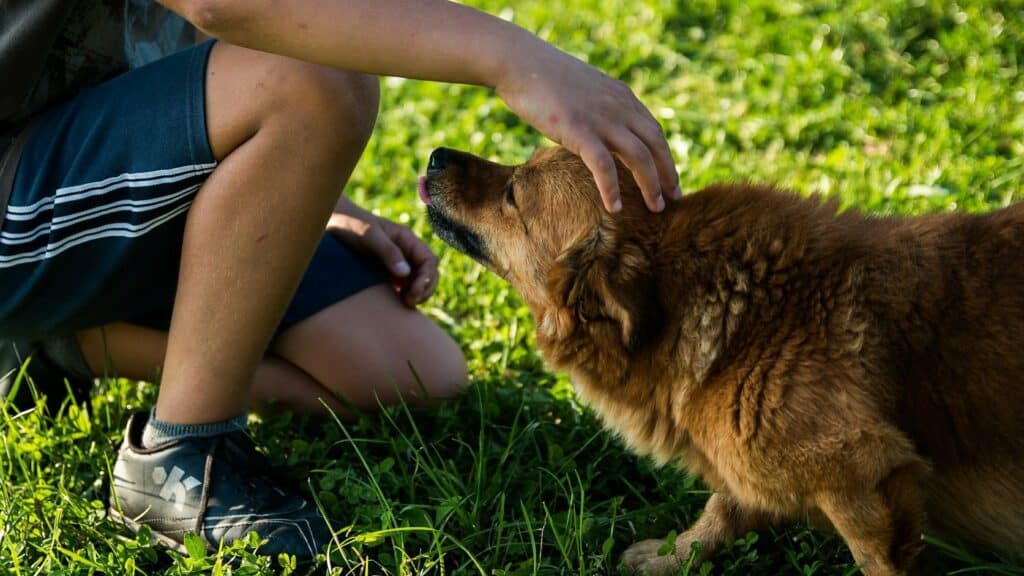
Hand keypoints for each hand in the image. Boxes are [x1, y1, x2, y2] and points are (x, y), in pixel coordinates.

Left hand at [327, 204, 437, 307]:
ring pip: (417, 281)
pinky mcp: (385, 271)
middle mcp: (405, 251)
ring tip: (404, 304)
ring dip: (416, 294)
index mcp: (406, 239)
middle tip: (410, 302)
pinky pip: (403, 285)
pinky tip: (395, 302)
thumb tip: (406, 273)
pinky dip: (404, 295)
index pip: (429, 260)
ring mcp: (396, 262)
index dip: (427, 278)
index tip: (414, 292)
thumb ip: (388, 252)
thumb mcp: (369, 236)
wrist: (330, 222)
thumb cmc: (350, 224)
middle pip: (428, 273)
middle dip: (425, 289)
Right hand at [495, 44, 679, 212]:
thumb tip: (598, 129)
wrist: (521, 63)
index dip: (665, 156)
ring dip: (651, 185)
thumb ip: (599, 107)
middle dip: (667, 173)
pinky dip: (612, 189)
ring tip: (656, 208)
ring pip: (639, 157)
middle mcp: (619, 107)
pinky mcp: (579, 131)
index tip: (668, 178)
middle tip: (674, 198)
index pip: (653, 130)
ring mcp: (601, 119)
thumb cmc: (544, 78)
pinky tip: (615, 208)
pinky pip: (604, 166)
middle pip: (656, 144)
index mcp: (621, 97)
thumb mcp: (583, 90)